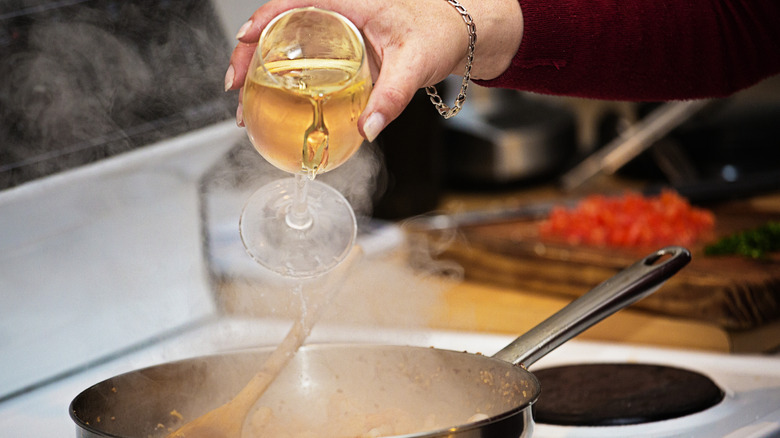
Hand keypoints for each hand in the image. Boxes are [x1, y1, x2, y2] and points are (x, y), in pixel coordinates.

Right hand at [224, 0, 522, 140]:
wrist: (459, 35)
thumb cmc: (440, 32)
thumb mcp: (414, 64)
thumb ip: (392, 97)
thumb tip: (369, 128)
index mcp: (348, 2)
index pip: (291, 3)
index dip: (261, 21)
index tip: (243, 42)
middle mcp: (336, 13)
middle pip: (278, 26)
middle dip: (248, 54)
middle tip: (235, 86)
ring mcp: (336, 32)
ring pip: (287, 44)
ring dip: (262, 70)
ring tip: (246, 100)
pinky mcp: (341, 50)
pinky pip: (304, 59)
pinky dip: (285, 78)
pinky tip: (275, 102)